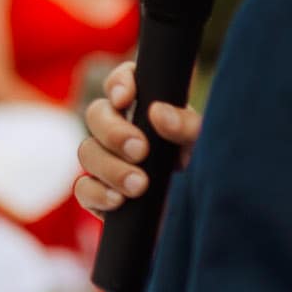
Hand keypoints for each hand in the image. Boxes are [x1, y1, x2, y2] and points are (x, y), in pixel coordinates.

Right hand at [75, 60, 202, 216]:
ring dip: (110, 167)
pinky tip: (118, 201)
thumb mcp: (204, 143)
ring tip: (138, 185)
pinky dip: (97, 193)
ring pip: (87, 152)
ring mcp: (107, 160)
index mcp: (147, 106)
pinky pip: (83, 188)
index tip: (125, 99)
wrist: (205, 212)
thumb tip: (158, 114)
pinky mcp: (101, 192)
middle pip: (97, 114)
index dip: (118, 83)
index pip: (122, 80)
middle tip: (140, 150)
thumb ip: (186, 125)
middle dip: (113, 131)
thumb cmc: (208, 165)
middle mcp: (122, 128)